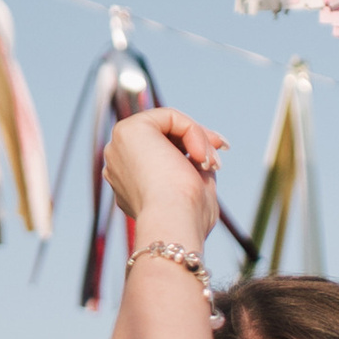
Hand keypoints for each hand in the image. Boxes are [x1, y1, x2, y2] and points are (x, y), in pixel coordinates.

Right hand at [106, 104, 224, 238]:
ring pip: (168, 124)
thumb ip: (191, 169)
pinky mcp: (128, 130)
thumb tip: (200, 156)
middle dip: (198, 139)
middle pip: (163, 134)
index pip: (162, 150)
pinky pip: (169, 116)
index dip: (193, 149)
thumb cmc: (188, 217)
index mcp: (129, 180)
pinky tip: (200, 156)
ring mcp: (119, 146)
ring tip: (211, 162)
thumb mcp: (192, 189)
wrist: (174, 222)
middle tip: (221, 152)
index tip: (217, 162)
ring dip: (198, 137)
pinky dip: (192, 130)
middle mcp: (118, 161)